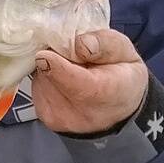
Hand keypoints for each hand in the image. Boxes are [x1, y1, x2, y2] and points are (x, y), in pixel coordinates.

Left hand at [31, 29, 149, 134]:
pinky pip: (38, 87)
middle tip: (72, 53)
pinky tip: (62, 78)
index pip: (79, 85)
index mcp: (109, 94)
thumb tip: (80, 44)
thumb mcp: (125, 51)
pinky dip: (46, 78)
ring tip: (71, 68)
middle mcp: (83, 113)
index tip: (45, 54)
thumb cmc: (123, 76)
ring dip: (50, 67)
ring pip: (42, 80)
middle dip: (55, 57)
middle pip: (53, 78)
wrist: (117, 109)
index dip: (58, 68)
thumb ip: (105, 44)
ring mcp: (62, 118)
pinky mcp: (46, 117)